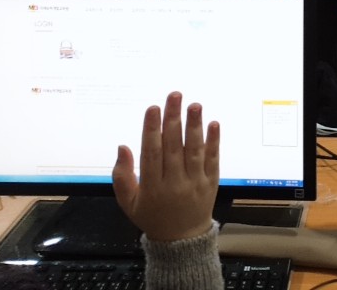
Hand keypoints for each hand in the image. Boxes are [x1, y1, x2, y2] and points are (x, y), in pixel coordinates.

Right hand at [113, 92, 219, 242]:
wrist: (182, 241)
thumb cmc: (152, 217)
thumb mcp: (128, 203)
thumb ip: (122, 176)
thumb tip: (123, 147)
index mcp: (152, 187)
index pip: (152, 154)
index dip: (152, 130)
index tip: (153, 109)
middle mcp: (175, 183)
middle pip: (174, 147)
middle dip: (174, 119)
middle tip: (174, 96)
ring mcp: (195, 182)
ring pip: (195, 151)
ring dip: (195, 126)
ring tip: (194, 105)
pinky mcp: (211, 182)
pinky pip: (213, 160)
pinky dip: (214, 142)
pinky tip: (213, 124)